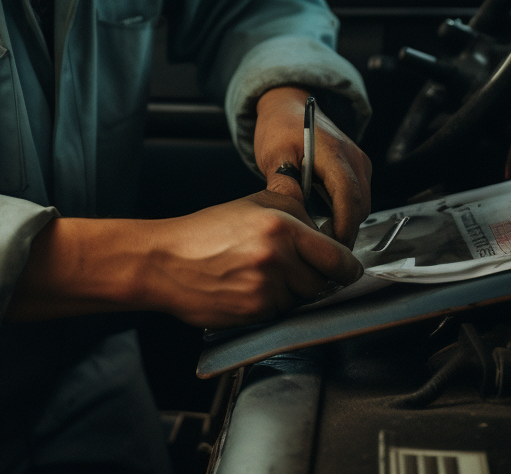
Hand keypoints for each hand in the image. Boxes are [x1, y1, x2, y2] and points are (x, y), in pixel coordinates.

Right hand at [141, 192, 362, 327]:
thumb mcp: (250, 203)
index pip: (337, 255)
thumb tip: (314, 199)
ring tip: (263, 274)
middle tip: (294, 267)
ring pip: (303, 298)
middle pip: (324, 280)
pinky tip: (250, 287)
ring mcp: (266, 287)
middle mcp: (277, 257)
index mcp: (281, 225)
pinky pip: (282, 312)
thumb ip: (289, 200)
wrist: (165, 261)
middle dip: (315, 276)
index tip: (345, 267)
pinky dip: (273, 304)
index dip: (344, 264)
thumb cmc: (205, 232)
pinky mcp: (255, 311)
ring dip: (293, 291)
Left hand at [254, 86, 372, 246]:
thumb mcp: (273, 154)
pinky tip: (324, 220)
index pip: (348, 195)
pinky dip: (345, 212)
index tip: (330, 246)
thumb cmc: (280, 128)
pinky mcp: (358, 167)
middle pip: (359, 205)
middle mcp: (353, 156)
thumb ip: (283, 182)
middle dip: (344, 230)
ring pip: (362, 204)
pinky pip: (358, 197)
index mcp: (333, 151)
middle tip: (320, 249)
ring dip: (345, 222)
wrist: (288, 107)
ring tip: (320, 237)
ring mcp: (359, 161)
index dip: (342, 225)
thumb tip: (293, 214)